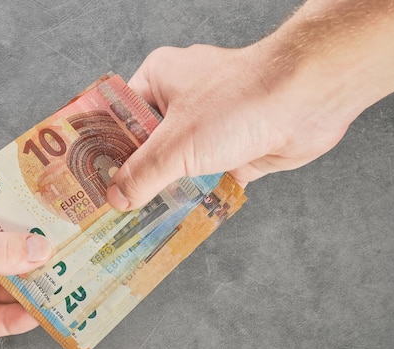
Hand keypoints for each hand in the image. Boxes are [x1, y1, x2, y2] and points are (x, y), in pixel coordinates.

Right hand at [107, 0, 393, 210]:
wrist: (308, 100)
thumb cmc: (240, 101)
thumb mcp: (177, 143)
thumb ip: (142, 174)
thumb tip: (117, 199)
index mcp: (160, 81)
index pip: (118, 115)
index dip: (101, 147)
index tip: (86, 176)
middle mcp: (183, 102)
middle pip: (147, 144)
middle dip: (133, 176)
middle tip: (109, 207)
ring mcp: (210, 128)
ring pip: (177, 165)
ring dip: (164, 191)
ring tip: (136, 223)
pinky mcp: (235, 151)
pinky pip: (206, 180)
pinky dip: (195, 199)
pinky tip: (175, 223)